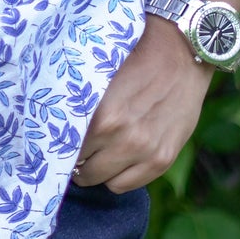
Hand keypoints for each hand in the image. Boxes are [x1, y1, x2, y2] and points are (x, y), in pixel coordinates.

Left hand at [74, 14, 212, 191]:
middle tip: (76, 150)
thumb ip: (82, 103)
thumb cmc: (135, 56)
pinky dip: (118, 176)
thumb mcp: (101, 74)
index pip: (66, 147)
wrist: (182, 53)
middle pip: (83, 169)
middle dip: (76, 161)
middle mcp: (123, 138)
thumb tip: (56, 123)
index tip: (57, 141)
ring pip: (104, 181)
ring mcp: (145, 152)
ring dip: (97, 171)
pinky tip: (117, 160)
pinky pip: (128, 185)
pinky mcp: (162, 159)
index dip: (59, 144)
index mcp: (103, 116)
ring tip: (96, 155)